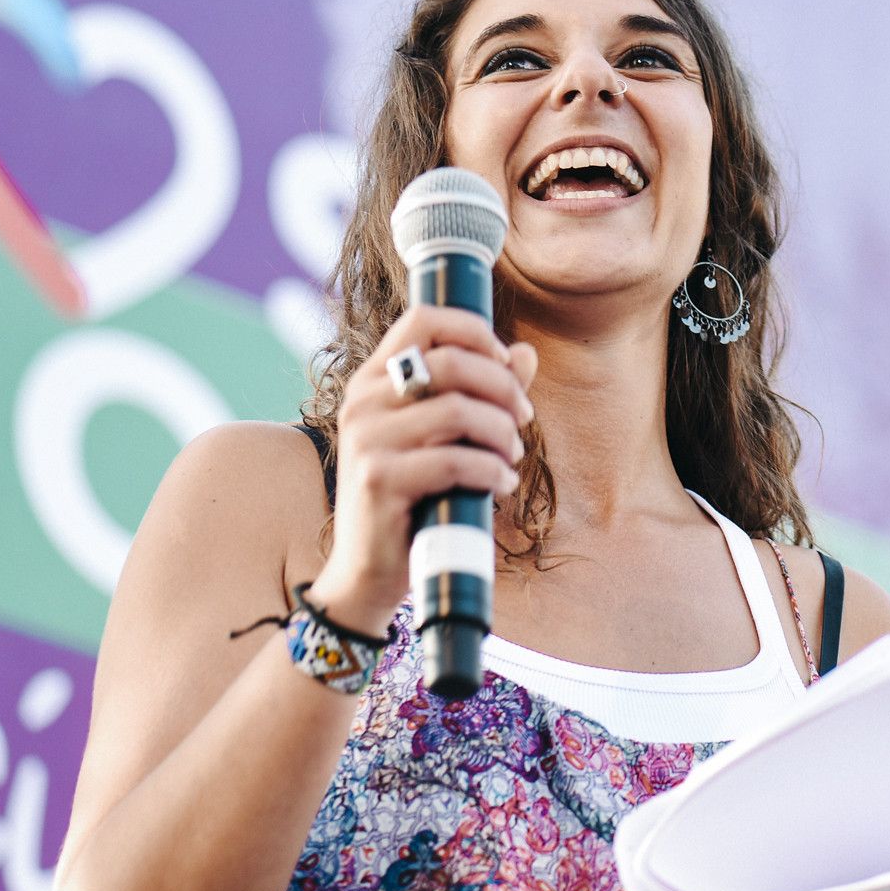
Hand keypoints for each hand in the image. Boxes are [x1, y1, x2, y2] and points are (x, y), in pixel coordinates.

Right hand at [311, 305, 537, 632]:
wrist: (369, 571)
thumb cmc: (414, 496)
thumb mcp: (445, 438)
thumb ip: (483, 393)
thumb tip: (526, 353)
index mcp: (375, 379)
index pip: (423, 319)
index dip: (474, 331)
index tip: (506, 362)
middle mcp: (363, 400)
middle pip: (451, 362)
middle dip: (504, 388)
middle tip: (524, 419)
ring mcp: (365, 439)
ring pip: (458, 411)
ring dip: (502, 434)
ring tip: (512, 457)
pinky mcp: (377, 480)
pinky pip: (453, 461)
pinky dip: (492, 472)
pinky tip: (502, 485)